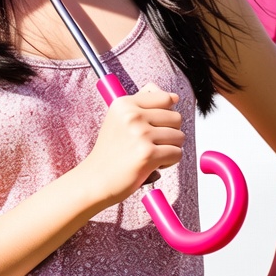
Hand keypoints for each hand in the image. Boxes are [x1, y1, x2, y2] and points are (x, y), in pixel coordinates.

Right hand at [79, 84, 184, 205]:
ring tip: (151, 153)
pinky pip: (177, 153)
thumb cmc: (110, 151)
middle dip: (170, 132)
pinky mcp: (148, 154)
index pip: (164, 98)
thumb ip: (143, 103)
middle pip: (176, 117)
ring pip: (179, 136)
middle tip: (153, 143)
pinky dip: (169, 162)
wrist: (96, 179)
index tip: (155, 124)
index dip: (166, 114)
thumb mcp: (119, 119)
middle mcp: (132, 115)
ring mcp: (141, 134)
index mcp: (124, 104)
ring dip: (170, 148)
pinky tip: (153, 164)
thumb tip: (173, 96)